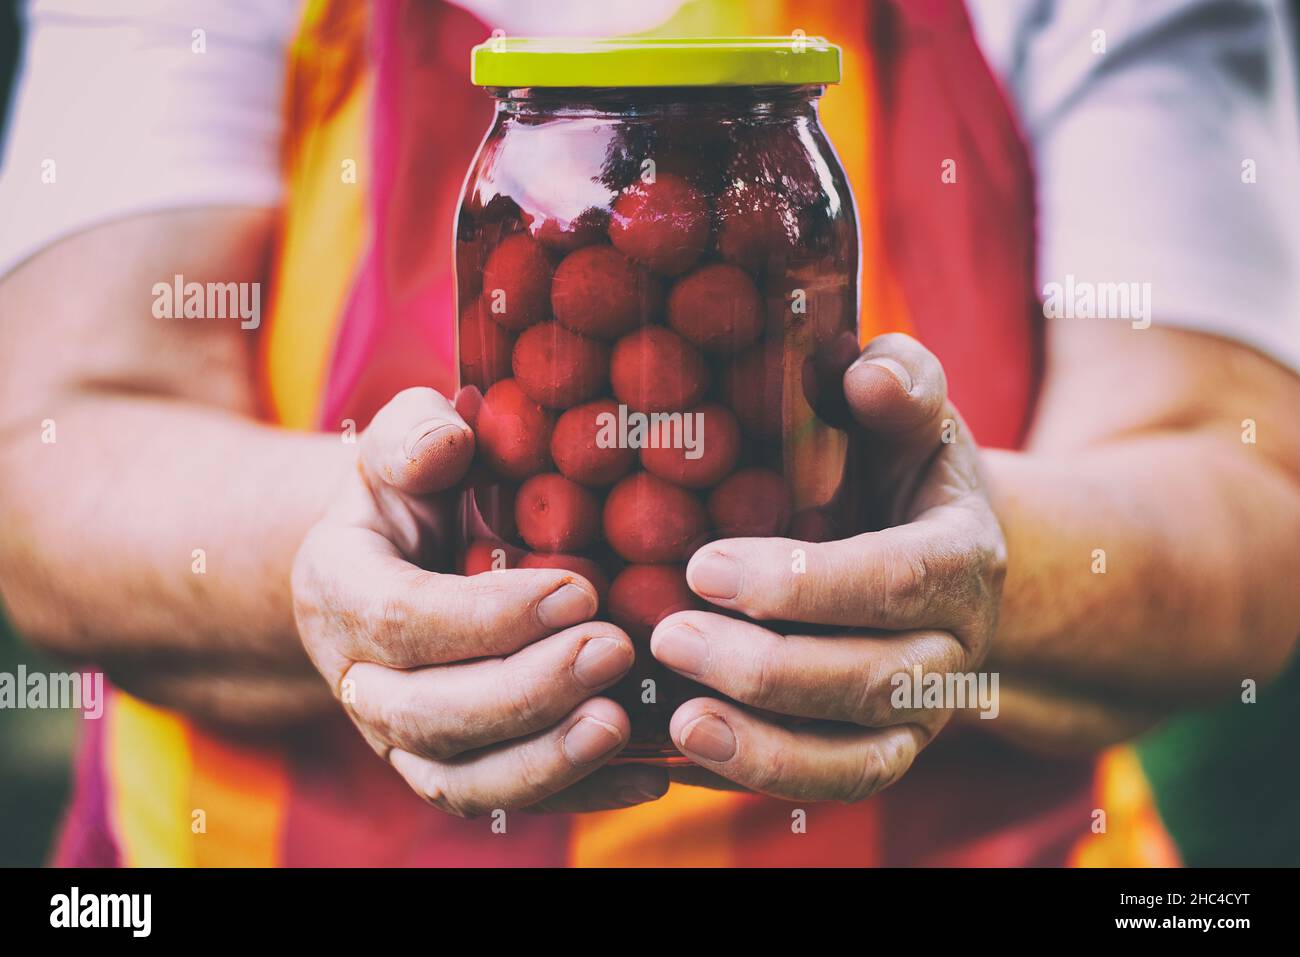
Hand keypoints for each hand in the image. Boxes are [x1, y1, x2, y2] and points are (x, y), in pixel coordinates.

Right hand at [292, 387, 666, 815]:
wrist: (396, 559)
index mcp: (339, 587)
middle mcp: (358, 678)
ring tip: (619, 723)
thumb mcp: (401, 447)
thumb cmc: (413, 493)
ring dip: (543, 761)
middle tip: (613, 649)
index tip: (577, 590)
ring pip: (457, 779)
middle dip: (525, 690)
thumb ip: (413, 435)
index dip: (489, 616)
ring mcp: (399, 735)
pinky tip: (644, 776)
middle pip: (426, 713)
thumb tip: (448, 442)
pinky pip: (502, 801)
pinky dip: (574, 795)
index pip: (400, 618)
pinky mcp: (449, 765)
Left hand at [652, 334, 1005, 800]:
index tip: (704, 566)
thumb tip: (863, 371)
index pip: (896, 580)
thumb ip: (900, 382)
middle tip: (668, 635)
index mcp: (961, 554)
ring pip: (862, 753)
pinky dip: (770, 778)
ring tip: (679, 718)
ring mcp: (927, 709)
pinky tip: (694, 754)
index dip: (803, 584)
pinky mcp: (889, 747)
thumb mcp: (908, 414)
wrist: (926, 542)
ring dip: (766, 744)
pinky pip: (841, 783)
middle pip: (874, 677)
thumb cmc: (897, 467)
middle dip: (767, 667)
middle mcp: (956, 644)